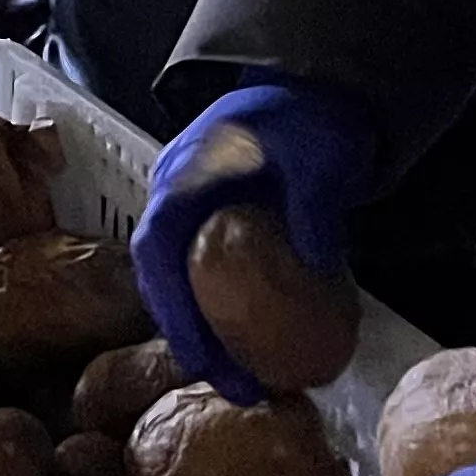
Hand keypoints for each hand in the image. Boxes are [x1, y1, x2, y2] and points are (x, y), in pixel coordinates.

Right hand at [132, 82, 374, 399]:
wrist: (319, 87)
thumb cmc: (311, 117)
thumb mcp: (319, 157)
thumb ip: (313, 206)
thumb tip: (315, 268)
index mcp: (185, 176)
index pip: (156, 249)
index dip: (170, 308)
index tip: (198, 358)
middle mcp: (176, 196)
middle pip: (162, 277)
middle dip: (190, 338)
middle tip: (234, 388)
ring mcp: (195, 210)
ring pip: (180, 281)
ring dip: (205, 333)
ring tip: (246, 382)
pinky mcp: (219, 224)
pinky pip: (205, 277)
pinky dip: (221, 316)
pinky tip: (255, 347)